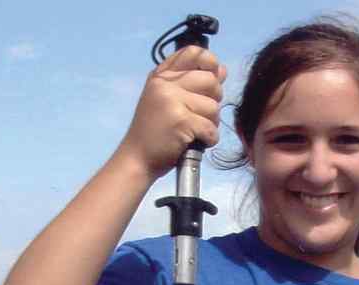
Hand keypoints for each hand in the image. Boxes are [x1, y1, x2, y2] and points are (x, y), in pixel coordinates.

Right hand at [118, 46, 226, 179]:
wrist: (137, 159)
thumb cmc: (155, 133)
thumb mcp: (167, 101)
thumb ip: (192, 84)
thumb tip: (221, 70)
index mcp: (162, 76)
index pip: (194, 52)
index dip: (210, 63)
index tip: (212, 81)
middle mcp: (165, 84)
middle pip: (211, 80)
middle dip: (214, 101)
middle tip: (202, 116)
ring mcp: (172, 101)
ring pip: (213, 107)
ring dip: (211, 124)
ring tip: (196, 132)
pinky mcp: (181, 121)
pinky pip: (211, 128)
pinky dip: (210, 140)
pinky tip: (198, 143)